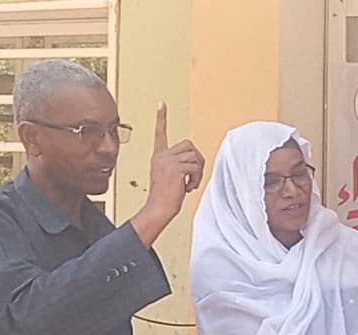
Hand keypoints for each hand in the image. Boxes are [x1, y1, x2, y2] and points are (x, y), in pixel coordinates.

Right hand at [132, 103, 205, 246]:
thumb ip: (180, 165)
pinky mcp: (176, 168)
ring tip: (189, 184)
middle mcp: (162, 155)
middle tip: (194, 175)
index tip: (161, 104)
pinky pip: (196, 168)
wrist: (159, 208)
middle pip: (190, 145)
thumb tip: (196, 162)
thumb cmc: (166, 197)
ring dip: (198, 172)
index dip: (162, 118)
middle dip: (197, 160)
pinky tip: (188, 188)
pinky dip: (197, 179)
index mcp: (159, 156)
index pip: (160, 133)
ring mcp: (168, 161)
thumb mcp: (171, 177)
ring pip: (196, 157)